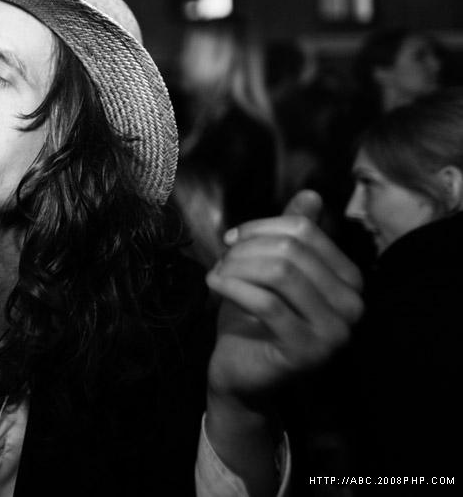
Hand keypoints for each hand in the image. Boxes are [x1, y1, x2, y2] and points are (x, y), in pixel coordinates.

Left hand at [206, 190, 363, 403]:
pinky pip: (266, 303)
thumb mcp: (274, 268)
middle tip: (222, 259)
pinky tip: (214, 284)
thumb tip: (312, 194)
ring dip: (238, 267)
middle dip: (247, 248)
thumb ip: (294, 235)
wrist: (241, 370)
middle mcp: (352, 306)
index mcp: (349, 280)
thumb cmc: (256, 317)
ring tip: (218, 273)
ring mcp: (334, 333)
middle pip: (292, 250)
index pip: (305, 230)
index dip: (262, 227)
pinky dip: (233, 287)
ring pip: (280, 273)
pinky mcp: (307, 352)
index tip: (232, 238)